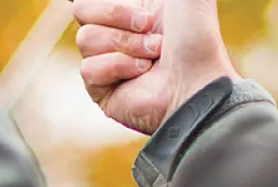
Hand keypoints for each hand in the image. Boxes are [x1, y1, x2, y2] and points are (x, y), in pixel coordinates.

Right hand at [74, 0, 238, 135]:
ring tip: (152, 54)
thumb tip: (146, 0)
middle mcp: (114, 30)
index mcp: (128, 4)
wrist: (194, 80)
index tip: (103, 1)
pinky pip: (88, 68)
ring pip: (85, 38)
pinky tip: (140, 72)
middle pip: (82, 7)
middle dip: (116, 12)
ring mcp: (104, 59)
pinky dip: (117, 67)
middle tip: (148, 23)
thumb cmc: (195, 35)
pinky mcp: (99, 88)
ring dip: (124, 44)